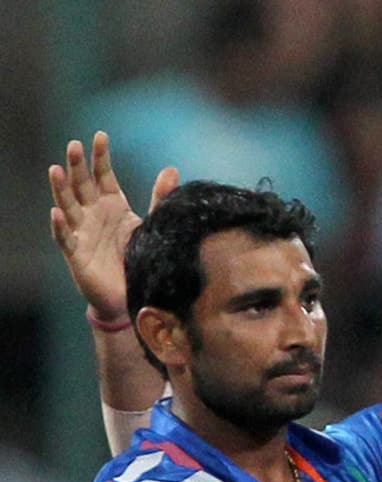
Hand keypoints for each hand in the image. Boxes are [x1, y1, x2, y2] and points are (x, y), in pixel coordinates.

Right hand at [48, 131, 177, 317]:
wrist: (134, 293)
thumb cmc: (138, 256)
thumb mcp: (151, 225)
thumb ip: (160, 198)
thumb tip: (172, 169)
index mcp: (111, 204)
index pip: (102, 175)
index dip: (100, 156)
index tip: (100, 136)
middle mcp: (93, 214)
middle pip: (82, 185)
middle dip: (77, 165)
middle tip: (74, 145)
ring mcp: (82, 232)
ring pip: (68, 205)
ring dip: (61, 188)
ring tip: (57, 170)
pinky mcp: (77, 254)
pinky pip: (66, 238)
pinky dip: (61, 226)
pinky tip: (57, 213)